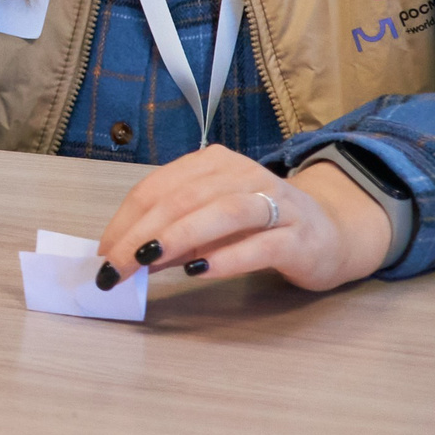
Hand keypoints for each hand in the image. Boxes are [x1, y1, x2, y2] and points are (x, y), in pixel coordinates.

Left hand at [94, 144, 392, 294]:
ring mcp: (276, 203)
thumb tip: (125, 256)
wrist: (331, 234)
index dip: (125, 219)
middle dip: (141, 233)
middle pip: (183, 199)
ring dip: (177, 237)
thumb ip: (172, 232)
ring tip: (145, 261)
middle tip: (114, 267)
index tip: (103, 252)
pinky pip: (259, 245)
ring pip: (220, 214)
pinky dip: (225, 257)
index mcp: (214, 163)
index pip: (158, 186)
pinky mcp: (300, 237)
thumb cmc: (258, 227)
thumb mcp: (209, 223)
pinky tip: (198, 271)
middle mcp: (243, 175)